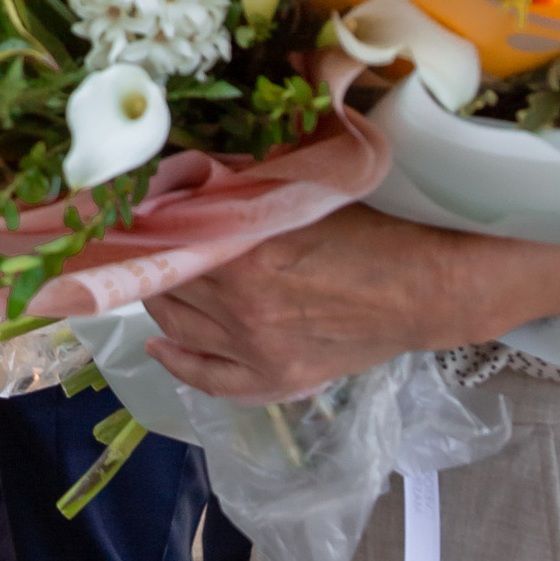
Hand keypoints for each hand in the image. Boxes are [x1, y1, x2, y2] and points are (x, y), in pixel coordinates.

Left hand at [143, 206, 551, 400]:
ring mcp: (256, 352)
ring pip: (177, 328)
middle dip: (155, 259)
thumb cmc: (372, 233)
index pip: (168, 242)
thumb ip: (242, 194)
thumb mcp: (302, 199)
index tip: (133, 215)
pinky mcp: (275, 380)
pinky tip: (160, 346)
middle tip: (145, 243)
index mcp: (246, 258)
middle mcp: (242, 310)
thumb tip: (187, 180)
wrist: (425, 289)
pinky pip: (209, 380)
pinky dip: (178, 362)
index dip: (147, 226)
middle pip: (168, 283)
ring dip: (160, 301)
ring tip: (158, 280)